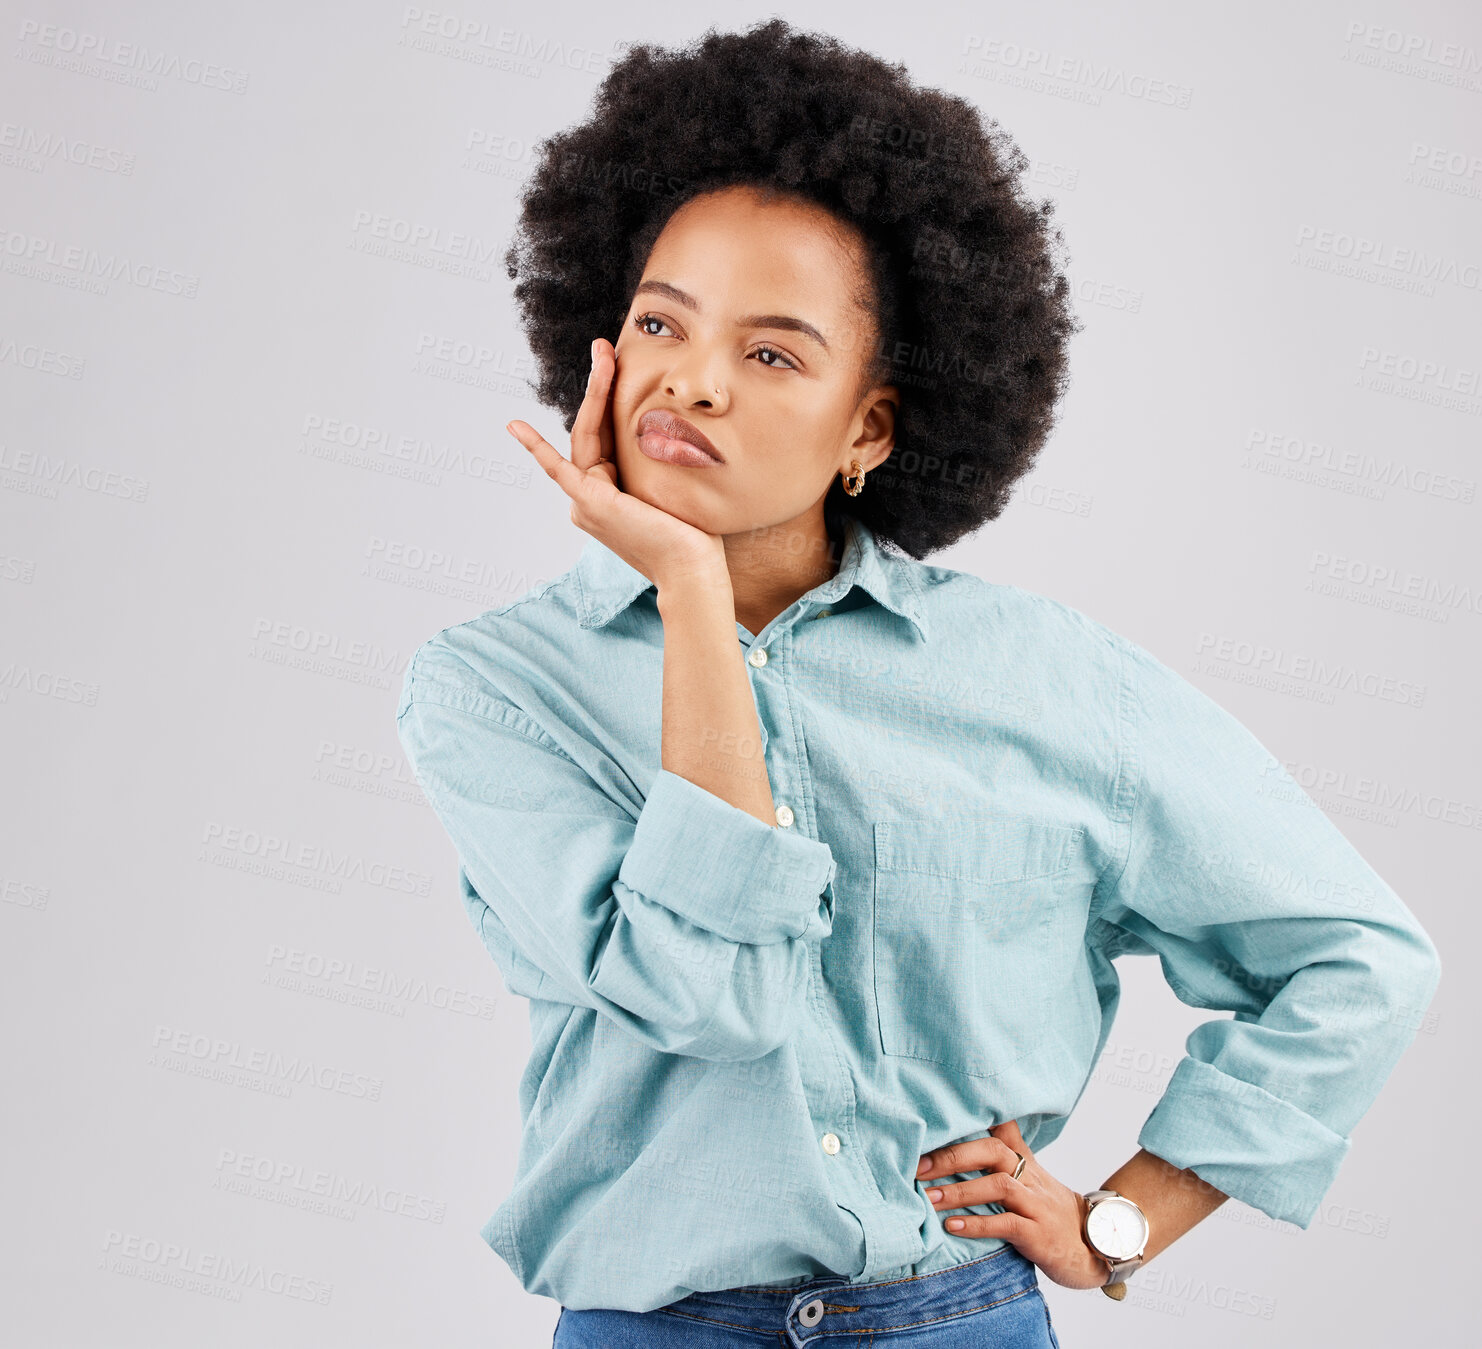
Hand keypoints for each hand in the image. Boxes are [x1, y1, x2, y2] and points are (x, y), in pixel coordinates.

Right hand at [506, 338, 726, 591]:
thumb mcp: (672, 485)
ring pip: (585, 437)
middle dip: (599, 385)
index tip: (617, 362)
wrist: (692, 568)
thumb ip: (658, 459)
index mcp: (608, 494)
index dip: (608, 398)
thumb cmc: (693, 535)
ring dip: (594, 393)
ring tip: (602, 354)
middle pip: (592, 431)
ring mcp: (586, 501)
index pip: (604, 437)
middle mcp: (591, 498)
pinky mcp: (589, 502)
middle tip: (606, 346)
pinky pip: (559, 468)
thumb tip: (672, 423)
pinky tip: (515, 426)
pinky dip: (537, 448)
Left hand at [916, 1119, 1109, 1290]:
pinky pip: (1007, 1224)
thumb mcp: (1032, 1179)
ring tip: (928, 1198)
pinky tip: (953, 1227)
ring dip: (959, 1192)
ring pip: (998, 1186)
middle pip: (993, 1152)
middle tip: (919, 1166)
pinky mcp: (1039, 1234)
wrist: (1096, 1248)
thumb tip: (978, 1131)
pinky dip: (978, 1225)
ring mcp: (1037, 1204)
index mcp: (1025, 1162)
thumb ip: (1006, 1155)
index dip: (973, 1119)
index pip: (1001, 1130)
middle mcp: (1031, 1177)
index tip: (935, 1120)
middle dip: (953, 1157)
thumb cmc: (1052, 1212)